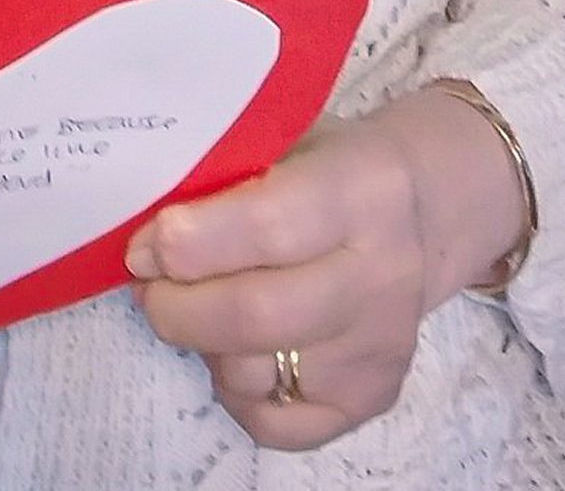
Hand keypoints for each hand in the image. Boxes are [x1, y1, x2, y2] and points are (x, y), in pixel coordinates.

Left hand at [125, 88, 527, 452]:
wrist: (421, 208)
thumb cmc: (329, 162)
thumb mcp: (288, 139)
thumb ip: (226, 177)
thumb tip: (144, 234)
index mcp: (363, 189)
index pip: (267, 227)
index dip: (189, 243)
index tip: (143, 245)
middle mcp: (384, 274)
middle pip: (257, 316)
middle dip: (178, 306)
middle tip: (149, 285)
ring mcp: (381, 345)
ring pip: (256, 374)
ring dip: (202, 344)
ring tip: (198, 304)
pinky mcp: (373, 397)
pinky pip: (276, 424)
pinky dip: (234, 392)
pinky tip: (235, 349)